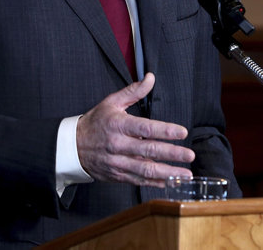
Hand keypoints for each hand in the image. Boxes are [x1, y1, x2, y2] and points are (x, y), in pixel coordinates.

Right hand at [76, 72, 194, 186]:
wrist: (73, 146)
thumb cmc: (95, 122)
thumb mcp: (111, 102)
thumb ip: (134, 91)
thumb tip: (150, 78)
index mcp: (118, 125)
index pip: (145, 128)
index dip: (165, 130)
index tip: (181, 132)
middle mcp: (118, 145)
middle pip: (149, 150)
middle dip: (172, 154)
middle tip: (190, 155)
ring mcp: (118, 162)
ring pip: (146, 170)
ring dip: (168, 173)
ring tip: (186, 174)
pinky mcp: (118, 175)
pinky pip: (139, 180)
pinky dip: (156, 183)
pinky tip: (170, 182)